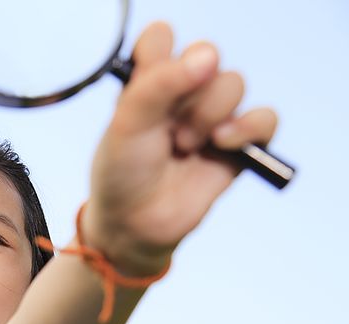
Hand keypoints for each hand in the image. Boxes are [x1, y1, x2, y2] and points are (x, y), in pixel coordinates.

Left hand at [82, 21, 278, 275]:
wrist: (134, 224)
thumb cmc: (122, 173)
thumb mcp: (127, 125)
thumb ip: (158, 84)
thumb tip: (207, 56)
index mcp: (148, 82)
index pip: (161, 37)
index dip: (158, 55)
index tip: (146, 87)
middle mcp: (182, 94)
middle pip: (206, 55)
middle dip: (186, 93)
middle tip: (164, 128)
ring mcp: (211, 117)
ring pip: (234, 83)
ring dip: (209, 115)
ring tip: (185, 146)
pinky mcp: (237, 145)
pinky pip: (265, 118)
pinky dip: (248, 128)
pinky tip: (222, 145)